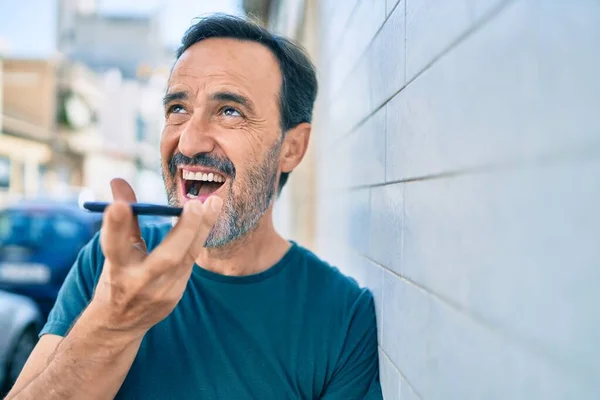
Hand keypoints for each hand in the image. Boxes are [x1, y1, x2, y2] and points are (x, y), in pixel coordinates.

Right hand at [89, 178, 221, 337]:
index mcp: (116, 270)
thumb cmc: (117, 276)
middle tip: (195, 204)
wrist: (119, 322)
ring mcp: (161, 292)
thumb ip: (121, 218)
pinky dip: (199, 238)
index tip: (118, 206)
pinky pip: (191, 262)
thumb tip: (117, 180)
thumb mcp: (112, 251)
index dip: (115, 226)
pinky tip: (210, 217)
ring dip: (201, 229)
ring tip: (214, 202)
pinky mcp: (175, 295)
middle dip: (183, 231)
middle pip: (166, 258)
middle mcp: (138, 284)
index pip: (115, 247)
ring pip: (186, 259)